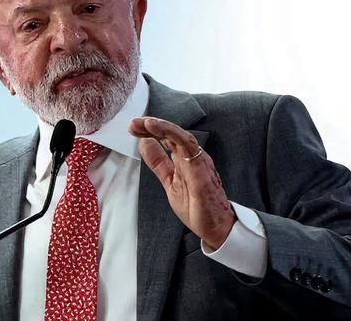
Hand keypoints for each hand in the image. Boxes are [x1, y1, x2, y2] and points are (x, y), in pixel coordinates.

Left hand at [129, 117, 234, 248]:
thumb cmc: (197, 206)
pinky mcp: (201, 169)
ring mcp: (197, 161)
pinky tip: (157, 129)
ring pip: (180, 135)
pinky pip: (189, 146)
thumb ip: (158, 163)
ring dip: (161, 126)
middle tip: (133, 123)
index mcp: (183, 159)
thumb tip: (145, 143)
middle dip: (151, 126)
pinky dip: (172, 135)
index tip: (133, 128)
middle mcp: (191, 156)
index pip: (165, 138)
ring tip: (145, 122)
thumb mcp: (169, 181)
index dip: (149, 131)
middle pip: (170, 133)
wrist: (217, 227)